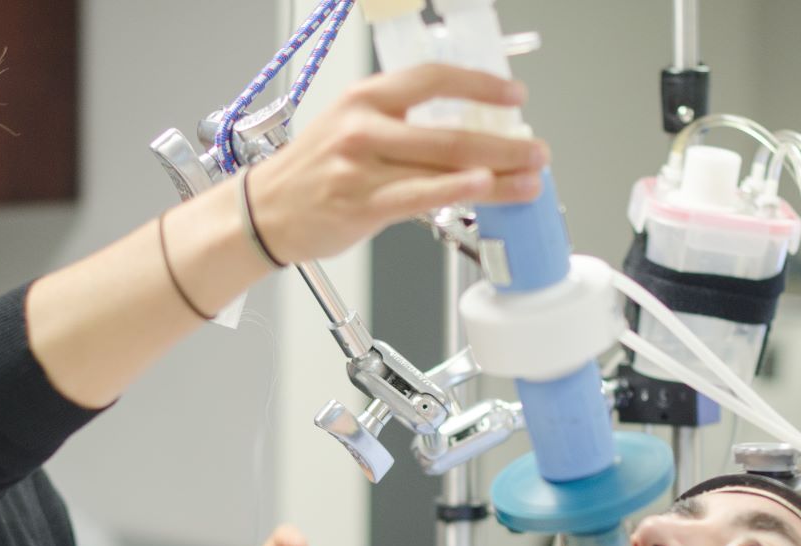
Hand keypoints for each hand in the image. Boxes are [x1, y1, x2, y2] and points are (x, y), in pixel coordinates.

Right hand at [246, 63, 548, 262]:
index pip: (433, 79)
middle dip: (504, 143)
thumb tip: (463, 147)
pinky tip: (482, 190)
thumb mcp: (350, 131)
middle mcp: (364, 126)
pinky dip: (454, 192)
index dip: (480, 86)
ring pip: (440, 165)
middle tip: (537, 151)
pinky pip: (416, 196)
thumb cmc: (311, 174)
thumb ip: (402, 132)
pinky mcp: (359, 204)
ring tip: (528, 179)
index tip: (515, 98)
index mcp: (366, 99)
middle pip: (449, 130)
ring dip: (495, 173)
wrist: (264, 212)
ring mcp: (361, 166)